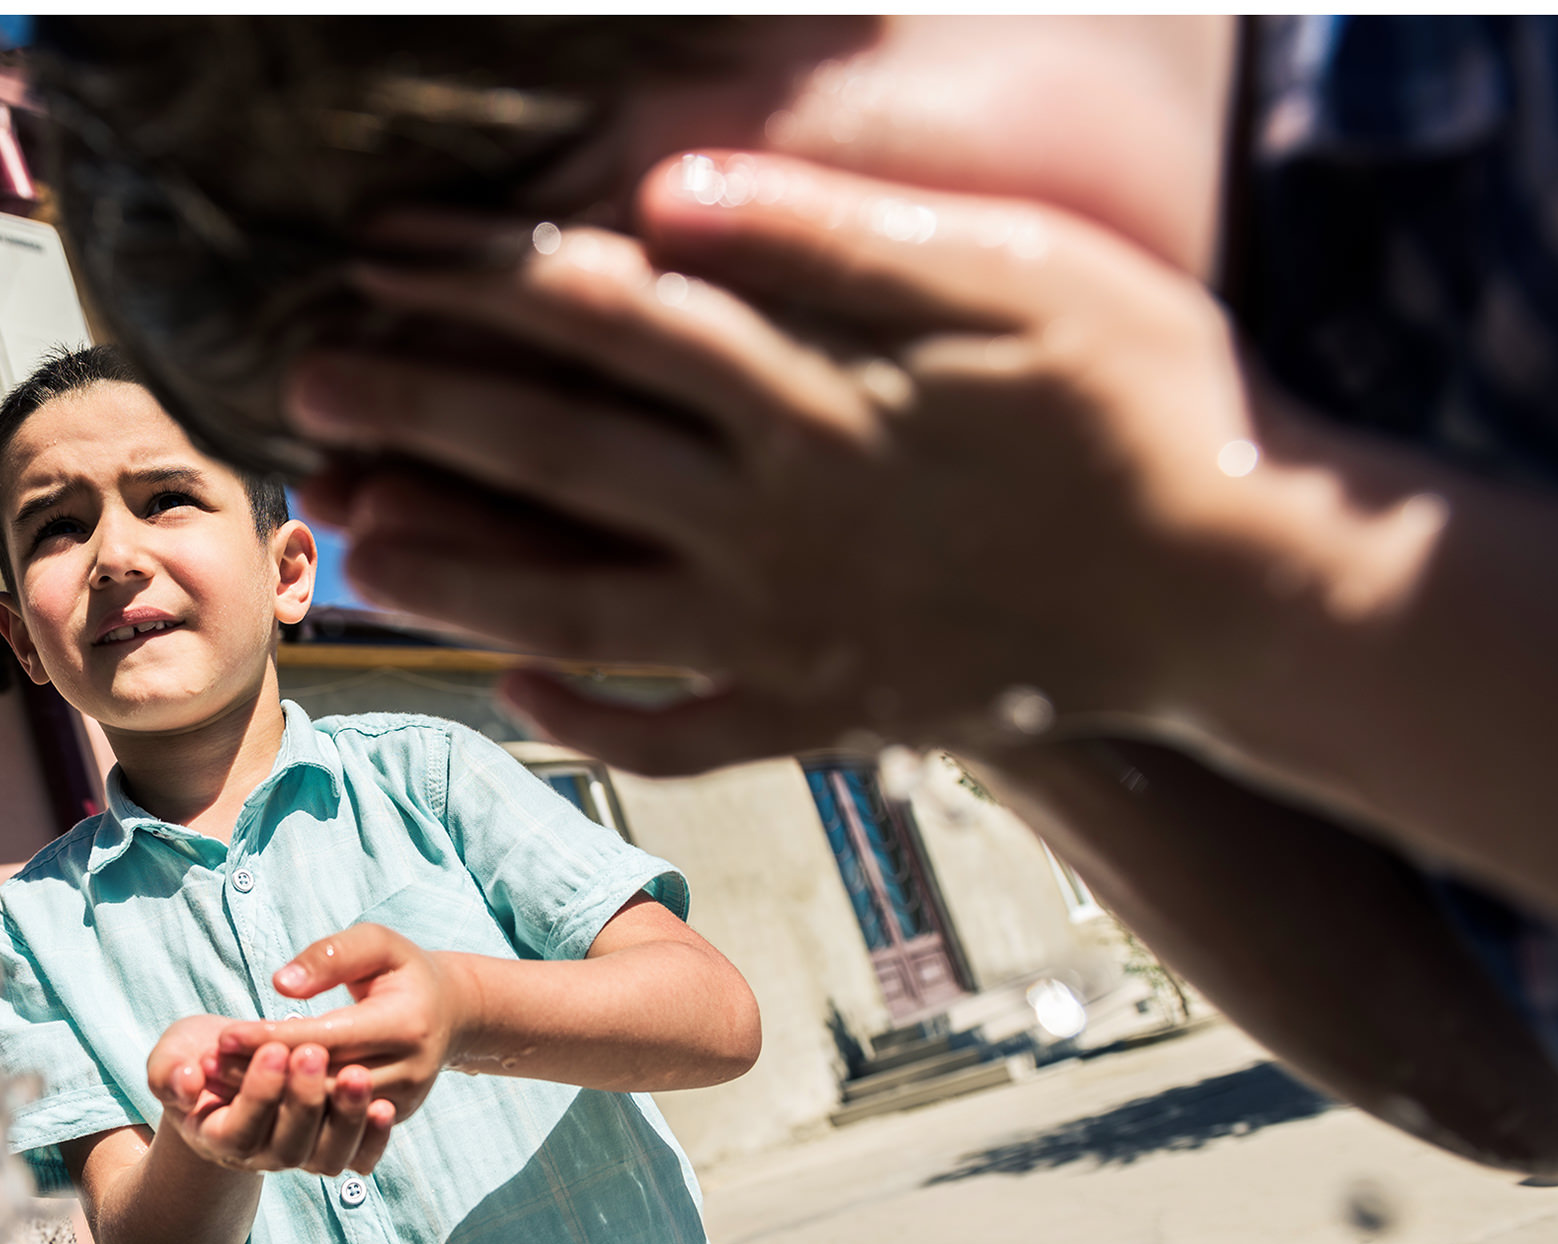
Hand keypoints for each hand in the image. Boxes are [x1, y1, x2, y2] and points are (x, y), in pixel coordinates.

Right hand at [146, 1015, 393, 1175]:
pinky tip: (384, 1106)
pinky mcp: (330, 1146)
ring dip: (345, 1119)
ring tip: (357, 1075)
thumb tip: (187, 1084)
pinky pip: (357, 1159)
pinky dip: (373, 1139)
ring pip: (326, 1157)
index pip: (240, 1131)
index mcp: (217, 1136)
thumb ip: (168, 1071)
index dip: (258, 1094)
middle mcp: (261, 1156)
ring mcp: (300, 1156)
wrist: (234, 1067)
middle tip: (313, 1051)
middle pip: (288, 1148)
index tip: (273, 1047)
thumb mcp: (174, 1054)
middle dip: (302, 1100)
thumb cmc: (200, 1057)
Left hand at [216, 923, 479, 1132]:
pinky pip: (338, 1123)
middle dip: (261, 1075)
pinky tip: (255, 1099)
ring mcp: (404, 1100)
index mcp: (406, 1024)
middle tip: (209, 1066)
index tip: (224, 1035)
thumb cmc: (403, 969)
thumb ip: (329, 957)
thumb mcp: (376, 943)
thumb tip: (281, 986)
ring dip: (271, 1100)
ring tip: (222, 1083)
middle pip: (322, 1081)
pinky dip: (294, 1112)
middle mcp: (409, 1070)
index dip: (271, 1039)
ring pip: (326, 1110)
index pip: (326, 1038)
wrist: (452, 1011)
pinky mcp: (395, 1117)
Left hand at [286, 149, 1351, 774]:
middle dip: (422, 411)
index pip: (607, 317)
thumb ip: (838, 236)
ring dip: (457, 577)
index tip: (380, 252)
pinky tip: (516, 697)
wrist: (1245, 595)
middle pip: (560, 456)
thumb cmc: (1149, 407)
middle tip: (312, 385)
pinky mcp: (827, 718)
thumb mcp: (1017, 274)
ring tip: (355, 548)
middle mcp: (770, 523)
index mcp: (808, 396)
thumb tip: (669, 195)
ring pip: (582, 608)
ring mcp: (789, 636)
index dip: (481, 278)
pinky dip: (594, 724)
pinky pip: (682, 736)